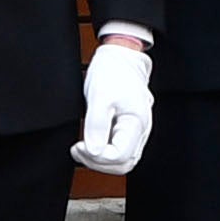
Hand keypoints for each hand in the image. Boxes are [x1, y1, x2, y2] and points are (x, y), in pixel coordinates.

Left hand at [73, 34, 155, 175]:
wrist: (121, 57)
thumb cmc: (113, 72)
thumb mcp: (100, 96)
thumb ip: (97, 125)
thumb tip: (93, 150)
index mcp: (136, 123)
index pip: (120, 156)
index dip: (97, 157)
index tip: (79, 145)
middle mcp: (140, 131)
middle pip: (124, 164)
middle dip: (98, 163)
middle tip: (78, 150)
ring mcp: (136, 131)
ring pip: (122, 160)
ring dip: (100, 160)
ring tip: (82, 149)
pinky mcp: (128, 130)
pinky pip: (119, 150)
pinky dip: (104, 152)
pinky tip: (90, 144)